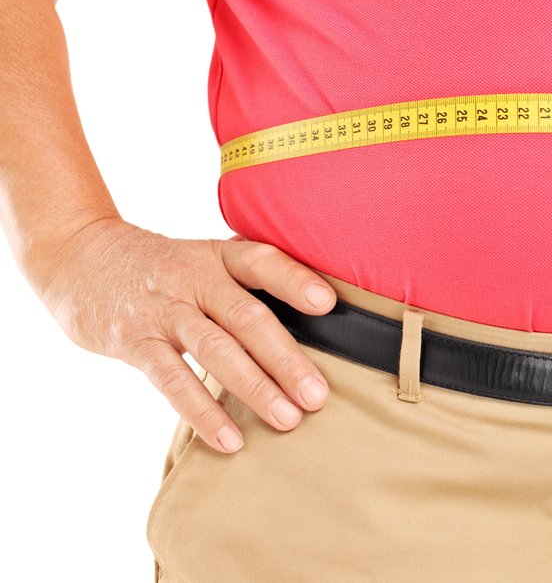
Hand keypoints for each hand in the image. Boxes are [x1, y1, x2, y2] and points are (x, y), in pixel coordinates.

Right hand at [34, 217, 337, 453]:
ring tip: (287, 419)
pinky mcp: (134, 341)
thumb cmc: (162, 268)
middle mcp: (194, 279)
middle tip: (317, 395)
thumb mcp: (204, 260)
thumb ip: (246, 286)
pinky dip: (203, 411)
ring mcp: (163, 310)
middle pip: (246, 317)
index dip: (294, 280)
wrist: (79, 257)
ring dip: (254, 387)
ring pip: (214, 350)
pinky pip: (172, 380)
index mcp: (218, 256)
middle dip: (285, 359)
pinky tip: (229, 439)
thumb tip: (315, 323)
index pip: (261, 261)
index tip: (328, 304)